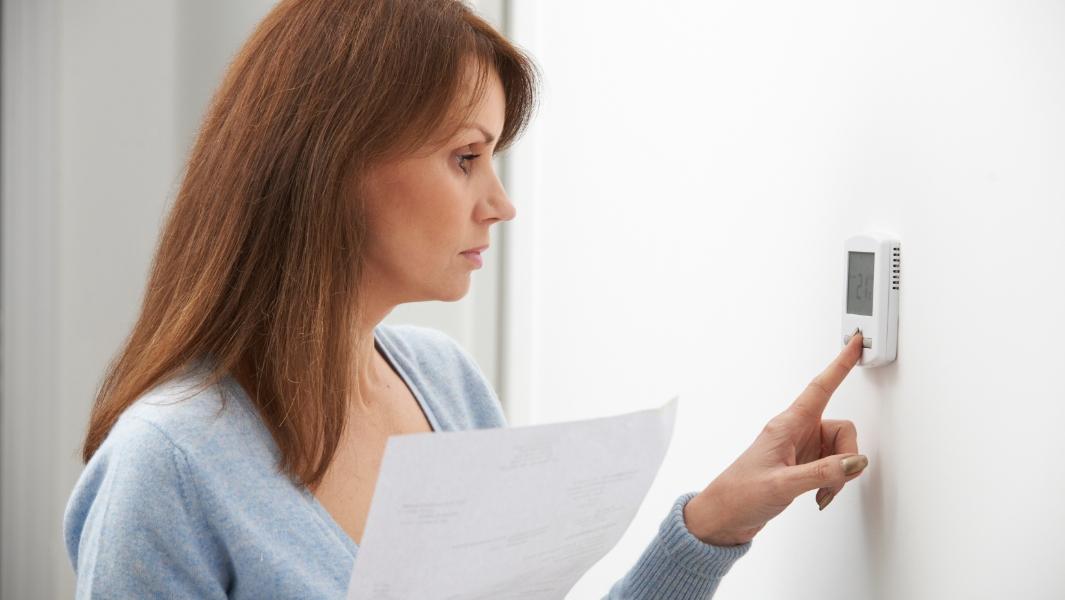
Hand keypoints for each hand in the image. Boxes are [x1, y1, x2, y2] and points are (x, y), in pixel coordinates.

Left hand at [683, 331, 868, 545]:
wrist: (723, 517)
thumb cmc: (739, 494)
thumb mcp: (782, 484)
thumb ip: (822, 472)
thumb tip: (854, 461)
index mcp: (787, 425)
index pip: (821, 387)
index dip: (840, 364)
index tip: (856, 342)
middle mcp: (795, 432)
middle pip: (841, 429)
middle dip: (847, 456)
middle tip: (835, 480)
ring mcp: (800, 450)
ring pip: (840, 451)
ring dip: (839, 474)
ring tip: (821, 492)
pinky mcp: (801, 466)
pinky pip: (832, 466)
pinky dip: (833, 482)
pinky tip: (819, 495)